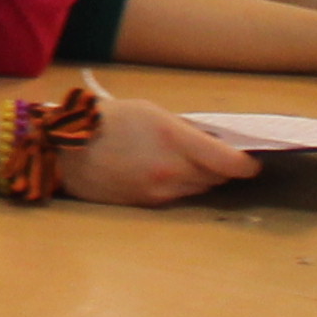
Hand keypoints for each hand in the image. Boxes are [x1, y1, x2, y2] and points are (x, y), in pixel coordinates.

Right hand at [65, 88, 259, 206]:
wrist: (65, 149)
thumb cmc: (106, 121)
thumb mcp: (150, 112)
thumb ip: (185, 130)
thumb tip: (213, 145)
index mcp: (175, 140)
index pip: (231, 163)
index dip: (247, 164)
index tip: (250, 161)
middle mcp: (172, 171)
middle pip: (217, 178)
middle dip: (220, 168)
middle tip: (215, 156)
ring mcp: (160, 192)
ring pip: (199, 190)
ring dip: (200, 179)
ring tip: (184, 163)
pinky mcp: (147, 205)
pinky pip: (177, 198)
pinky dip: (178, 187)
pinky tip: (162, 173)